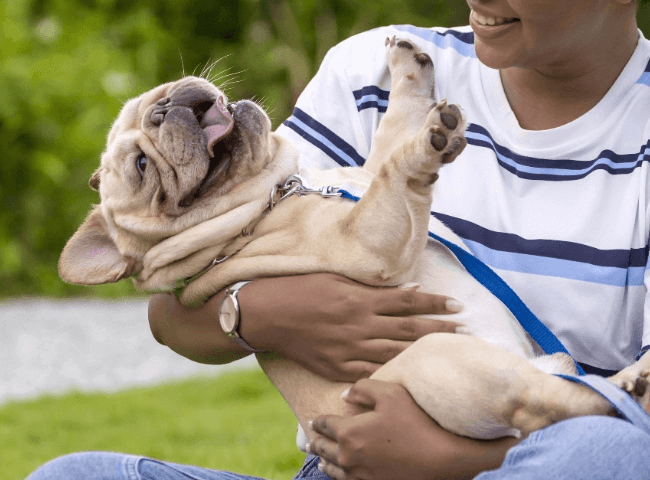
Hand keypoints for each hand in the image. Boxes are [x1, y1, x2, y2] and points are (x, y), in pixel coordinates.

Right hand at [238, 274, 461, 381]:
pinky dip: (393, 371)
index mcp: (360, 299)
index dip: (436, 303)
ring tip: (447, 353)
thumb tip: (408, 288)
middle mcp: (359, 326)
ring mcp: (349, 350)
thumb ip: (372, 286)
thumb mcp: (337, 278)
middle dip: (440, 330)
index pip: (408, 300)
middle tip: (465, 332)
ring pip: (396, 353)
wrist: (267, 315)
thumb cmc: (300, 289)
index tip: (457, 305)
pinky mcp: (337, 368)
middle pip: (410, 329)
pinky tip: (411, 373)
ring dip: (424, 353)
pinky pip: (372, 372)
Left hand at [308, 379, 515, 479]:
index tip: (312, 420)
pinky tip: (337, 472)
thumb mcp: (390, 393)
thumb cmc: (415, 421)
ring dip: (323, 460)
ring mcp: (359, 474)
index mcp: (348, 432)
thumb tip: (344, 395)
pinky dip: (337, 475)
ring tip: (318, 456)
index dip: (318, 421)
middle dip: (315, 441)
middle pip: (324, 448)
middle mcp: (348, 456)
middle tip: (309, 439)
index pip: (325, 424)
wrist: (439, 458)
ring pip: (332, 468)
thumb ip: (363, 388)